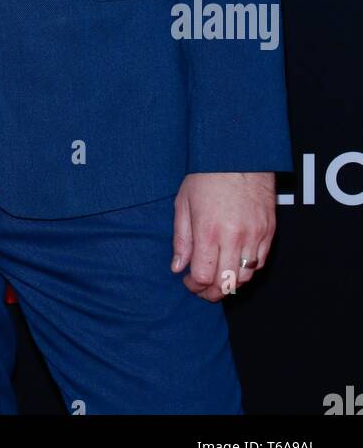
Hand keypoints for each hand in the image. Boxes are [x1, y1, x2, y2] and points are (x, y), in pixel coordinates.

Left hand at [170, 172, 276, 300]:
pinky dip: (247, 270)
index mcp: (208, 231)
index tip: (188, 282)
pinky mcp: (269, 232)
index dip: (193, 286)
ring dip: (230, 284)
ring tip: (219, 279)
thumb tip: (177, 267)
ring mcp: (254, 236)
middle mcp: (233, 237)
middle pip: (225, 283)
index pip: (202, 276)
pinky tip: (235, 265)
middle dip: (211, 292)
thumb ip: (181, 239)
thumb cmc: (207, 176)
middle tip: (202, 289)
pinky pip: (260, 263)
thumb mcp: (183, 203)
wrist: (239, 155)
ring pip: (245, 278)